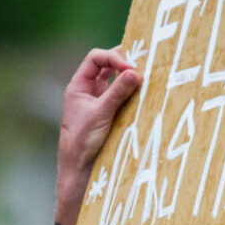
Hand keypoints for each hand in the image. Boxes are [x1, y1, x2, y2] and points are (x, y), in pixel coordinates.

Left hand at [58, 47, 141, 176]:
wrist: (79, 166)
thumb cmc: (82, 140)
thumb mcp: (101, 113)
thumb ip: (118, 92)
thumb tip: (136, 72)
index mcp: (79, 84)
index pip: (96, 58)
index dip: (113, 57)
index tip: (131, 68)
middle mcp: (89, 89)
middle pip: (106, 65)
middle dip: (123, 62)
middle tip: (143, 63)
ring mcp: (99, 100)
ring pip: (115, 79)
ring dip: (129, 77)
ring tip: (145, 76)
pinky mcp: (109, 112)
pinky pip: (121, 95)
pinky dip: (132, 91)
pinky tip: (143, 93)